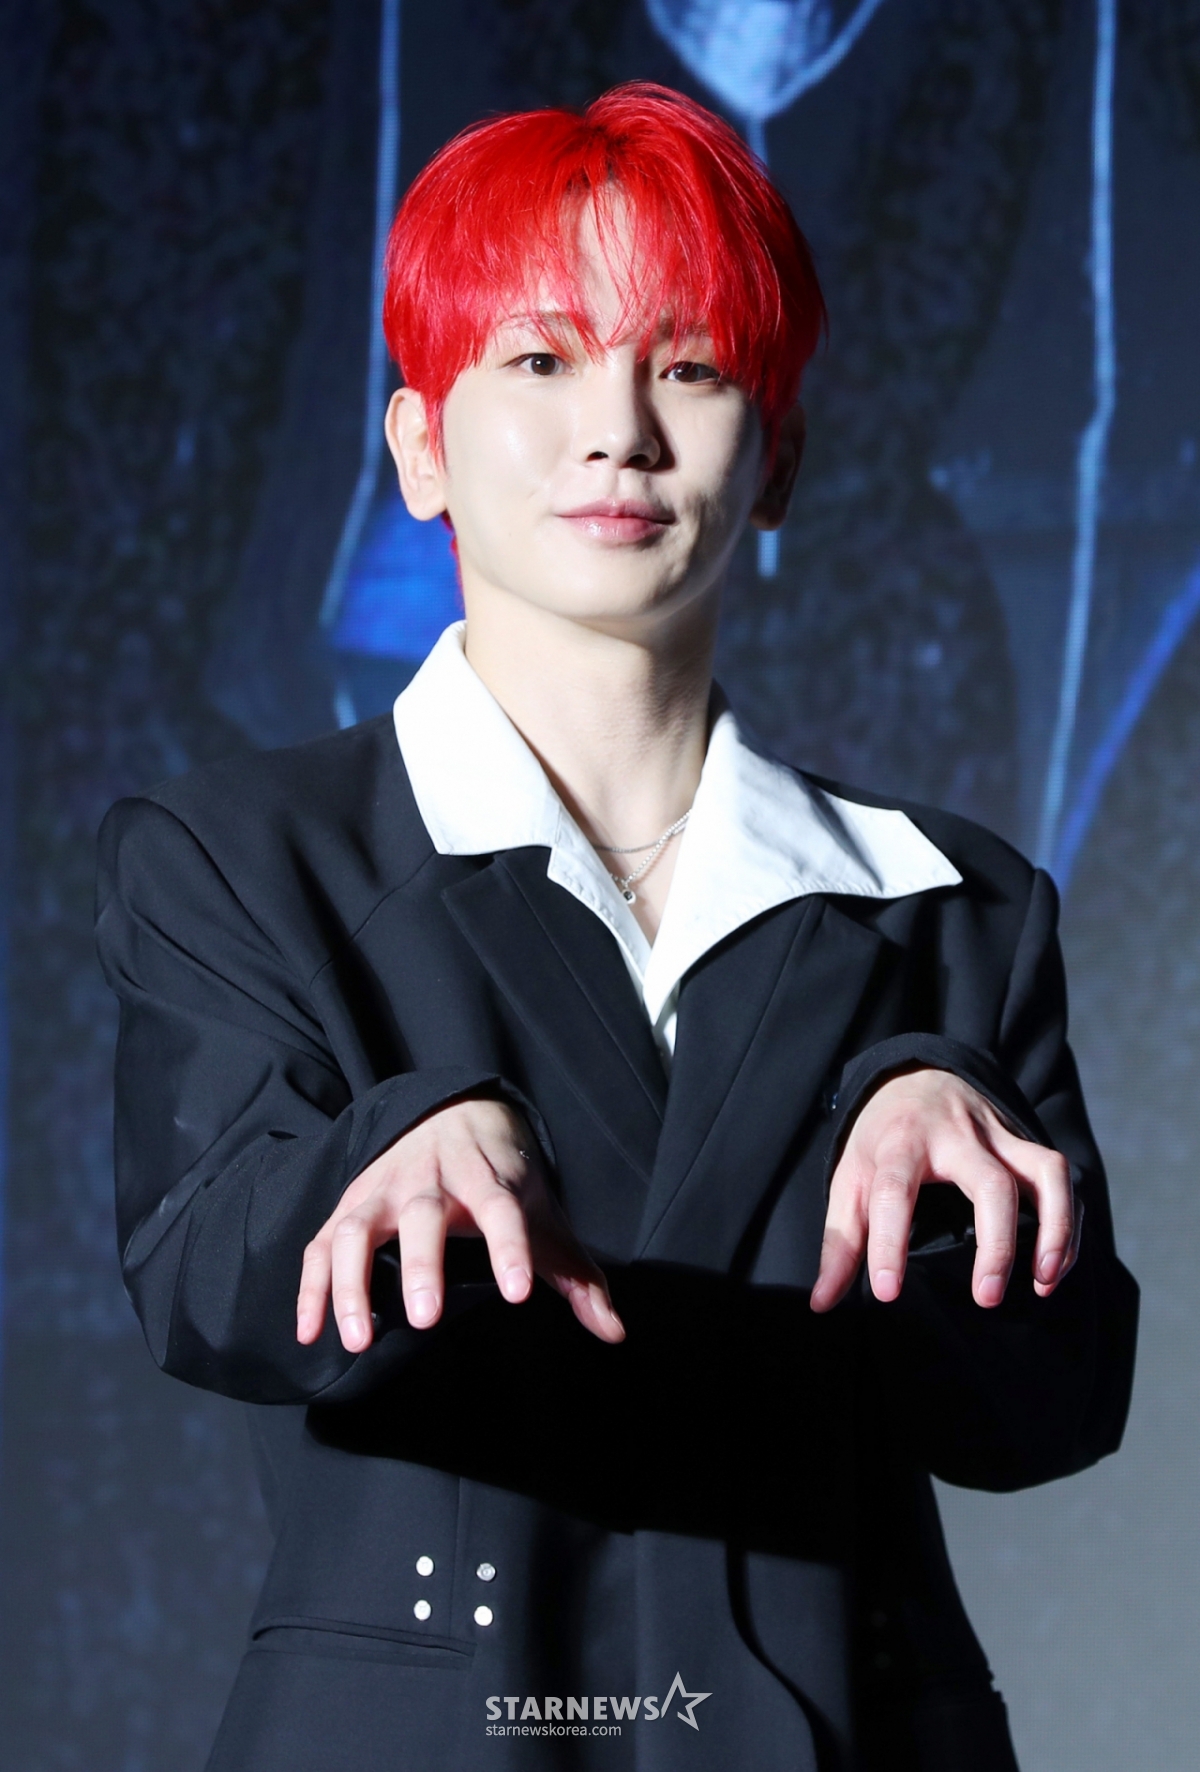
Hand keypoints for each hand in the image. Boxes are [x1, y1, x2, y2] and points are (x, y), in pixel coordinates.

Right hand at [295, 1097, 624, 1351]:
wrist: (452, 1112)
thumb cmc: (503, 1178)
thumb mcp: (544, 1215)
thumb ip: (576, 1275)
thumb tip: (613, 1330)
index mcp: (488, 1179)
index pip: (502, 1210)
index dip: (511, 1248)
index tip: (518, 1291)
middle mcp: (431, 1180)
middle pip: (423, 1215)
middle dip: (422, 1264)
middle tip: (426, 1319)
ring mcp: (383, 1190)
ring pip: (358, 1230)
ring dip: (351, 1284)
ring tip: (356, 1341)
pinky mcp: (348, 1206)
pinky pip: (320, 1245)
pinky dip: (311, 1288)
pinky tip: (310, 1333)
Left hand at [809, 1067, 1079, 1313]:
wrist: (912, 1076)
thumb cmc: (879, 1142)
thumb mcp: (849, 1181)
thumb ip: (840, 1242)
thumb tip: (822, 1304)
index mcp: (900, 1142)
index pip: (894, 1191)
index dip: (887, 1243)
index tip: (887, 1292)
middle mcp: (955, 1135)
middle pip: (990, 1183)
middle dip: (995, 1245)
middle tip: (986, 1299)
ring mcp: (997, 1135)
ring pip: (1044, 1172)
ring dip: (1054, 1229)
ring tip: (1041, 1282)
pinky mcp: (1024, 1141)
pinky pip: (1059, 1178)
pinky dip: (1065, 1225)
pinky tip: (1052, 1269)